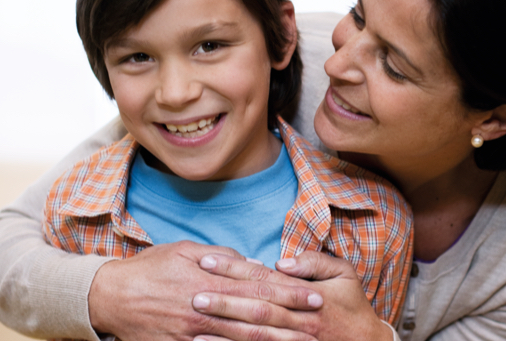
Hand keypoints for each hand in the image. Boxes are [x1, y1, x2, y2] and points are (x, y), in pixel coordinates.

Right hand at [89, 241, 323, 340]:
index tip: (314, 296)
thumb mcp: (186, 249)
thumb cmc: (151, 267)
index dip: (290, 292)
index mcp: (211, 280)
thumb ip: (223, 257)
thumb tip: (254, 264)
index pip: (260, 287)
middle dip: (292, 320)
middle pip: (257, 317)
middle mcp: (206, 308)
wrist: (110, 296)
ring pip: (241, 340)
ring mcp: (193, 333)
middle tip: (319, 323)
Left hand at [193, 251, 393, 340]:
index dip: (235, 270)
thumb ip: (314, 262)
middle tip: (193, 293)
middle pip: (254, 307)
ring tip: (194, 320)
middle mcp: (297, 319)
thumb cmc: (353, 306)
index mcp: (306, 294)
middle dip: (222, 299)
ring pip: (253, 335)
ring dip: (222, 328)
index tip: (208, 261)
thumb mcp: (343, 274)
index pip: (264, 280)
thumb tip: (281, 262)